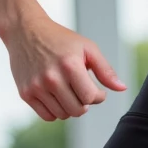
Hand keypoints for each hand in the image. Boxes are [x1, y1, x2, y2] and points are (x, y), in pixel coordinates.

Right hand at [5, 14, 126, 120]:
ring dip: (70, 107)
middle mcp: (51, 78)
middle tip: (83, 91)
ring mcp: (36, 87)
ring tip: (69, 92)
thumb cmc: (60, 39)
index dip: (98, 97)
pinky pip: (47, 116)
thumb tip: (122, 88)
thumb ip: (105, 70)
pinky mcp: (25, 93)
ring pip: (63, 115)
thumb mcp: (87, 47)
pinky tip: (57, 97)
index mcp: (70, 65)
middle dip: (85, 104)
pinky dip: (56, 111)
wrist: (25, 31)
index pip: (90, 97)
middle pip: (78, 110)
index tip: (97, 91)